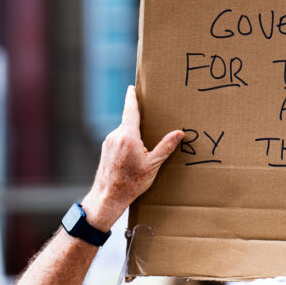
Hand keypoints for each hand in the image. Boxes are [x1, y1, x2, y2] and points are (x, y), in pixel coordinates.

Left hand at [81, 86, 182, 230]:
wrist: (108, 197)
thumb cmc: (131, 182)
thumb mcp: (153, 165)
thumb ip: (166, 146)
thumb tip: (179, 133)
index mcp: (127, 135)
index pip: (130, 111)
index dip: (132, 98)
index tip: (132, 87)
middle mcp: (115, 135)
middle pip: (129, 121)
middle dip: (140, 121)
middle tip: (152, 121)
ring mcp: (108, 142)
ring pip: (124, 132)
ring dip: (135, 135)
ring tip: (145, 146)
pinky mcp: (106, 150)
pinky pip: (119, 140)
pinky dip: (128, 142)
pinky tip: (135, 155)